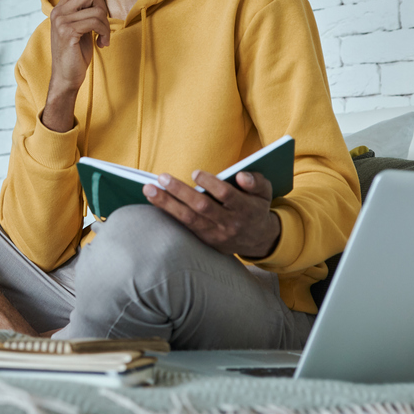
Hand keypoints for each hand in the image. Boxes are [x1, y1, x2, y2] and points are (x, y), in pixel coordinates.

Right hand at [41, 0, 107, 131]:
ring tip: (103, 38)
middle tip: (103, 26)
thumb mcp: (81, 28)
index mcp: (61, 9)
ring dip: (105, 25)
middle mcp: (58, 11)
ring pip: (96, 8)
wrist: (67, 77)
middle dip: (103, 8)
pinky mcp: (68, 31)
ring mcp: (62, 21)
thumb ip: (84, 11)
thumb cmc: (76, 53)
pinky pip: (96, 21)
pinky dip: (104, 33)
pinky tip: (101, 44)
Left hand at [142, 170, 280, 259]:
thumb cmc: (256, 207)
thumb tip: (241, 176)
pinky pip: (184, 227)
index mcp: (245, 209)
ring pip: (188, 219)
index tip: (195, 172)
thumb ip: (256, 181)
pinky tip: (154, 201)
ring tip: (148, 189)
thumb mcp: (265, 192)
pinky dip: (168, 214)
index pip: (226, 195)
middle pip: (202, 207)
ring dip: (166, 204)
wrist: (258, 239)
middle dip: (180, 192)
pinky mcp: (205, 241)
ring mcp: (215, 234)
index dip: (211, 184)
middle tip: (162, 177)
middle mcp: (229, 223)